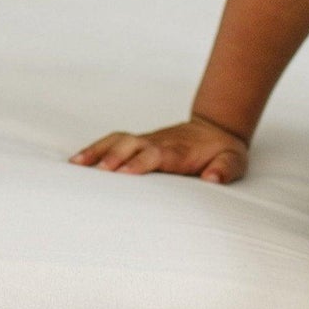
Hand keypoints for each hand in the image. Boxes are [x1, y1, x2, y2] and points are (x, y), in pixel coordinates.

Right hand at [67, 114, 248, 183]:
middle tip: (95, 174)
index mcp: (179, 151)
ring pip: (119, 140)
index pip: (157, 154)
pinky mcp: (137, 144)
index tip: (125, 173)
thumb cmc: (223, 152)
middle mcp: (158, 143)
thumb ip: (225, 169)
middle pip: (132, 145)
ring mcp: (146, 141)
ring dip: (98, 151)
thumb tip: (213, 178)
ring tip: (74, 165)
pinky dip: (95, 149)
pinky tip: (75, 162)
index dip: (141, 162)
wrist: (217, 130)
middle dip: (114, 157)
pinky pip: (113, 142)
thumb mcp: (233, 161)